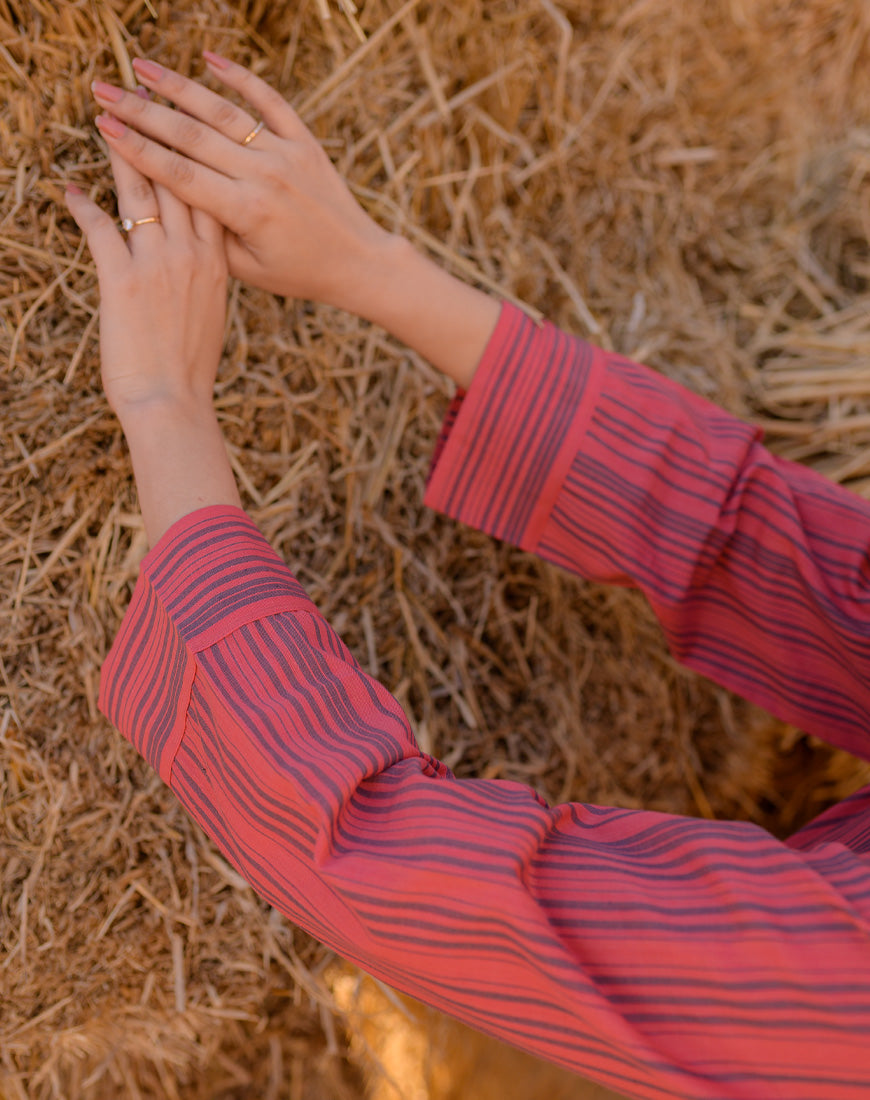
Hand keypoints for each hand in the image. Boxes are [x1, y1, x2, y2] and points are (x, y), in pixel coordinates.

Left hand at [65, 128, 227, 420]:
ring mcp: (160, 265)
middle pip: (177, 180)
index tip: (184, 125)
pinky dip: (82, 206)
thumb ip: (203, 283)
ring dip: (120, 153)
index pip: (209, 195)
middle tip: (142, 100)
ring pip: (141, 192)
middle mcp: (194, 256)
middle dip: (159, 135)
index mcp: (219, 266)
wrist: (174, 404)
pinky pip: (101, 227)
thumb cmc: (190, 371)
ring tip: (105, 122)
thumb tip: (193, 267)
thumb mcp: (210, 319)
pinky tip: (70, 190)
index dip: (196, 155)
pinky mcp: (123, 280)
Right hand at [90, 54, 396, 315]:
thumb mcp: (247, 270)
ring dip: (179, 85)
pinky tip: (209, 58)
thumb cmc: (299, 274)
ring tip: (140, 67)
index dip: (138, 149)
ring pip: (223, 111)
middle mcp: (265, 175)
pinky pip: (269, 101)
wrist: (358, 261)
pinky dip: (240, 77)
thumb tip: (168, 201)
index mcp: (246, 212)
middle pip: (191, 135)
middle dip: (142, 110)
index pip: (179, 174)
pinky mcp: (305, 141)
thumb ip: (208, 236)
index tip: (103, 126)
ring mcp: (286, 153)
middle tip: (103, 90)